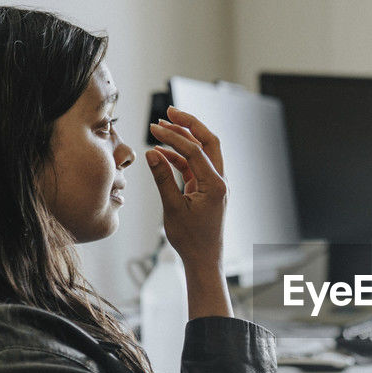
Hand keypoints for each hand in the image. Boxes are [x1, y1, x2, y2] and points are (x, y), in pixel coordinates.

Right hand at [145, 106, 226, 267]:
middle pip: (208, 142)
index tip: (155, 127)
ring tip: (160, 129)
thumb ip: (162, 179)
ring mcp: (214, 185)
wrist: (204, 260)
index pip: (195, 150)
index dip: (174, 137)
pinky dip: (179, 158)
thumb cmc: (191, 240)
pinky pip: (194, 167)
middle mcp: (219, 181)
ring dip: (183, 140)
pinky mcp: (207, 190)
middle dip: (189, 125)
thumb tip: (152, 153)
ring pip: (202, 153)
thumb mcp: (172, 208)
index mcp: (216, 185)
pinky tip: (161, 153)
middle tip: (169, 112)